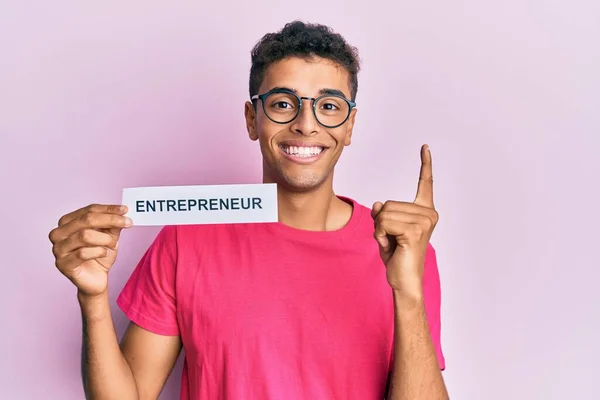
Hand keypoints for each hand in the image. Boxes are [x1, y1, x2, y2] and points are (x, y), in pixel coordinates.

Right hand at [49, 204, 131, 297]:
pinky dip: (99, 252)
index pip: (88, 210)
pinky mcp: (62, 264)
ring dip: (105, 239)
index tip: (125, 209)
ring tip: (114, 245)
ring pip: (85, 236)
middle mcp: (58, 233)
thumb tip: (122, 212)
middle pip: (86, 220)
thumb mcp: (108, 236)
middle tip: (127, 223)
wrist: (96, 279)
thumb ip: (112, 224)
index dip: (108, 209)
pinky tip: (105, 253)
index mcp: (67, 222)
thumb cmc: (99, 255)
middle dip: (110, 220)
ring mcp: (58, 249)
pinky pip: (83, 253)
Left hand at [371, 144, 437, 299]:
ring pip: (383, 213)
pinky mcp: (415, 231)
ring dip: (380, 231)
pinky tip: (392, 247)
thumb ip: (383, 214)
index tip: (425, 147)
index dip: (425, 165)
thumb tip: (378, 204)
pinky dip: (381, 236)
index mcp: (424, 211)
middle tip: (392, 241)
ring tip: (393, 244)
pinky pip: (383, 223)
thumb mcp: (385, 229)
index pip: (425, 184)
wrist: (404, 281)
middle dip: (381, 223)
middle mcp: (428, 214)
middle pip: (387, 204)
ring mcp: (424, 222)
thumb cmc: (397, 256)